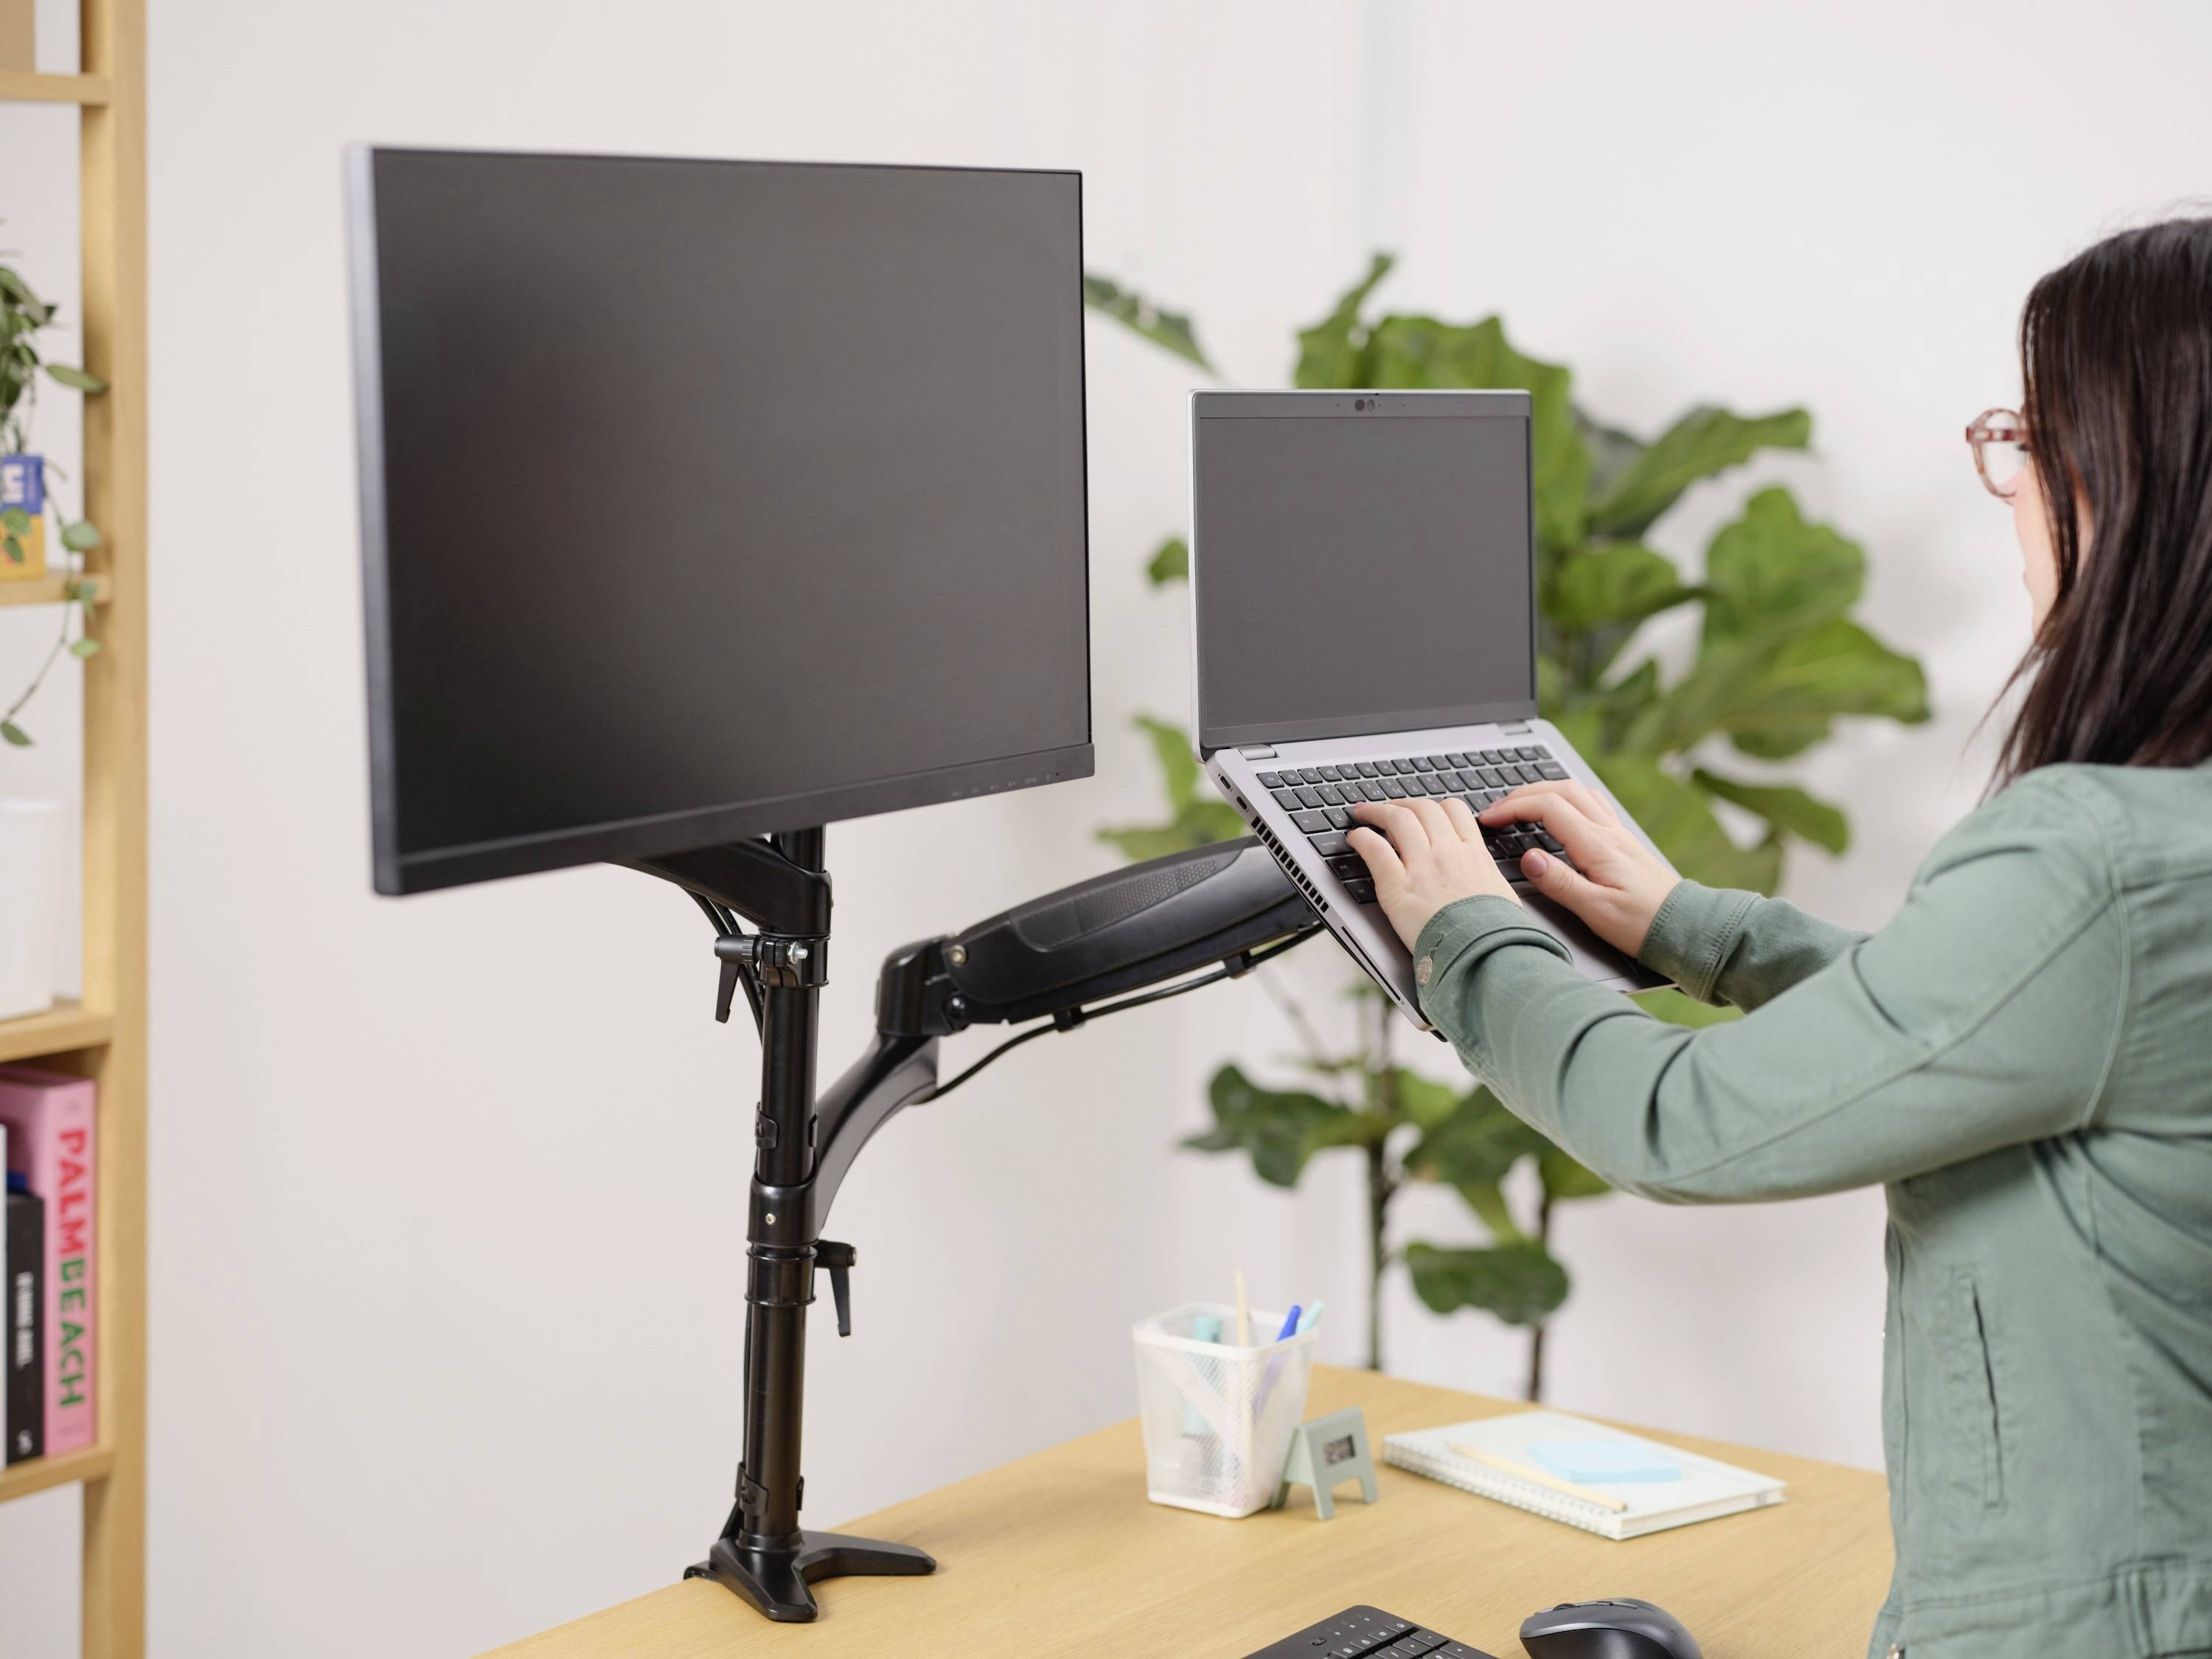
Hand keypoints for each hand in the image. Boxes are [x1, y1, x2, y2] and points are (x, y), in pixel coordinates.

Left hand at [1348, 798, 1519, 949]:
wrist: (1485, 954)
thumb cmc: (1495, 935)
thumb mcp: (1503, 898)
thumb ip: (1488, 881)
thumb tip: (1489, 887)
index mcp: (1474, 855)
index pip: (1455, 811)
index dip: (1434, 806)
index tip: (1422, 810)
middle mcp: (1448, 853)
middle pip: (1423, 808)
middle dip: (1402, 803)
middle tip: (1388, 807)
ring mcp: (1422, 866)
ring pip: (1398, 819)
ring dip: (1378, 811)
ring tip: (1365, 814)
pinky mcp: (1397, 886)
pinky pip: (1374, 849)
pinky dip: (1361, 838)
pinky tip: (1355, 839)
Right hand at [1477, 780, 1679, 957]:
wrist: (1685, 926)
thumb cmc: (1642, 924)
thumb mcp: (1596, 911)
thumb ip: (1560, 883)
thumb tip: (1529, 858)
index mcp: (1597, 845)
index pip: (1547, 807)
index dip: (1512, 807)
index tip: (1488, 818)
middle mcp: (1608, 832)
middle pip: (1561, 789)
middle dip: (1523, 793)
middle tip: (1496, 808)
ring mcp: (1617, 833)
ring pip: (1578, 792)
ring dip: (1545, 790)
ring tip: (1521, 804)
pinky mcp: (1623, 841)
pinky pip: (1592, 804)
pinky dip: (1568, 798)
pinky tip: (1561, 812)